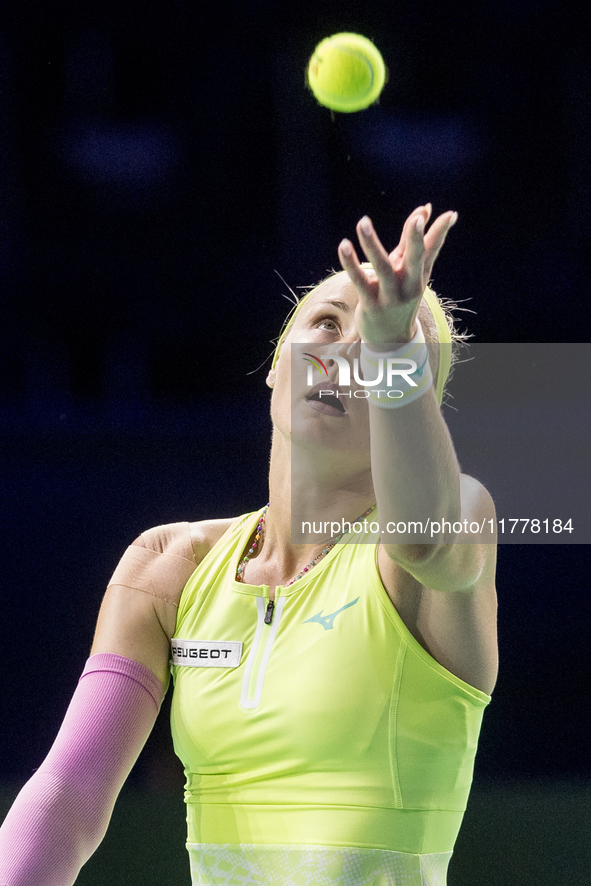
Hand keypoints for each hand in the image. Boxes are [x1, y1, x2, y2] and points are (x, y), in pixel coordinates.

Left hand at [338, 204, 456, 345]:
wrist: (390, 340)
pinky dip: (350, 264)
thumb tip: (424, 208)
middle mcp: (409, 284)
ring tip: (363, 222)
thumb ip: (413, 240)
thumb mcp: (409, 270)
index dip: (440, 232)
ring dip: (372, 244)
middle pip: (415, 259)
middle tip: (417, 219)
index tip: (450, 214)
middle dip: (416, 239)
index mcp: (420, 274)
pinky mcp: (371, 304)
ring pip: (382, 268)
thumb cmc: (399, 296)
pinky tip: (344, 245)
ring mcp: (391, 295)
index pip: (433, 249)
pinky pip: (360, 281)